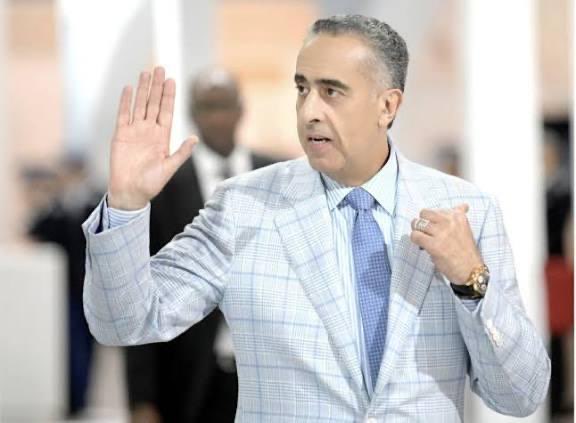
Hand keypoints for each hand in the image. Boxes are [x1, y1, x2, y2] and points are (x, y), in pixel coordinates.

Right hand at [108, 67, 196, 209]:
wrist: (131, 192)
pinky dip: (126, 102)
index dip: (169, 96)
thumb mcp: (170, 168)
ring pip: (140, 105)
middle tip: (160, 68)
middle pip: (154, 103)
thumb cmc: (152, 183)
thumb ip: (181, 152)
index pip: (167, 111)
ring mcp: (135, 131)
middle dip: (157, 86)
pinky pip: (123, 114)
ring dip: (143, 89)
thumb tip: (195, 138)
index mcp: (163, 137)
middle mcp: (149, 130)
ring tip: (146, 72)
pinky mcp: (121, 135)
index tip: (173, 80)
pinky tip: (129, 88)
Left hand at [410, 204, 482, 284]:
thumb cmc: (466, 251)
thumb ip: (460, 216)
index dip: (432, 219)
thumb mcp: (465, 229)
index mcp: (458, 216)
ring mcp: (441, 233)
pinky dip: (415, 240)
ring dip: (417, 231)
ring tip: (424, 239)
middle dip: (421, 221)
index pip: (437, 209)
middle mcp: (449, 222)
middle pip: (424, 213)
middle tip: (425, 231)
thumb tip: (463, 205)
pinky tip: (422, 245)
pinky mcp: (433, 245)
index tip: (436, 227)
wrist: (470, 270)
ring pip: (418, 223)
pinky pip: (415, 236)